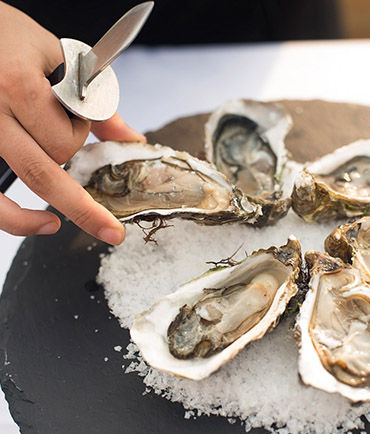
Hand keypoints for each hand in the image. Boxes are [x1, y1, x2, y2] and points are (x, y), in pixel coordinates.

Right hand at [0, 2, 144, 243]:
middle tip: (113, 232)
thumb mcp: (60, 58)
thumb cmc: (8, 36)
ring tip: (95, 225)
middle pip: (45, 170)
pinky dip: (14, 220)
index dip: (79, 135)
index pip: (64, 135)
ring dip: (60, 203)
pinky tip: (44, 224)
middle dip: (85, 206)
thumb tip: (129, 141)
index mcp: (17, 85)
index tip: (78, 119)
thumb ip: (97, 103)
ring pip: (25, 182)